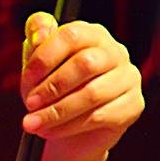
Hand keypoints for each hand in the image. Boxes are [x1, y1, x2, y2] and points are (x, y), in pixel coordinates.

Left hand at [20, 12, 144, 160]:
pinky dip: (69, 126)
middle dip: (52, 87)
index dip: (45, 57)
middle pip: (85, 64)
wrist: (68, 130)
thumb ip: (35, 41)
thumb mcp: (37, 67)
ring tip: (32, 123)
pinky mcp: (133, 105)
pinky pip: (100, 116)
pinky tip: (50, 131)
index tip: (26, 78)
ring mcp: (128, 78)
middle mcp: (115, 52)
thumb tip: (39, 29)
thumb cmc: (52, 92)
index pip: (72, 35)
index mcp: (92, 35)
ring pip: (92, 94)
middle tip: (29, 104)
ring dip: (56, 111)